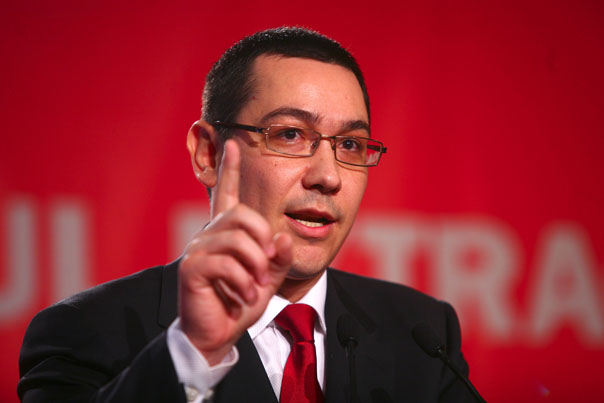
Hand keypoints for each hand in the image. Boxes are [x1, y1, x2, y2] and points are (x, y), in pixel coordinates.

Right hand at [178, 139, 292, 364]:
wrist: (216, 334)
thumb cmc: (239, 303)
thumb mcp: (267, 279)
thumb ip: (277, 258)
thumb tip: (282, 237)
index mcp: (226, 233)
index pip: (227, 193)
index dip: (230, 168)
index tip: (234, 143)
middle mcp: (209, 235)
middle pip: (243, 215)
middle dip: (262, 241)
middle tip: (266, 267)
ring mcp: (198, 250)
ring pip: (237, 240)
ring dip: (255, 266)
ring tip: (256, 287)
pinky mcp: (192, 268)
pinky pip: (226, 264)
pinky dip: (243, 283)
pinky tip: (245, 297)